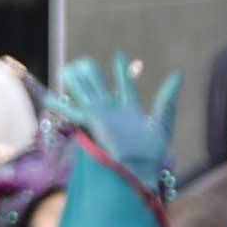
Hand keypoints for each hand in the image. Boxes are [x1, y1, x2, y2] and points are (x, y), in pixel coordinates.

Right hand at [44, 54, 180, 178]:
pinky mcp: (91, 124)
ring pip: (86, 95)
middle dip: (92, 76)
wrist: (137, 171)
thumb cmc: (151, 153)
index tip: (118, 56)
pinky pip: (73, 111)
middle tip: (83, 61)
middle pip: (99, 89)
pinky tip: (49, 98)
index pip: (125, 86)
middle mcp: (112, 114)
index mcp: (130, 112)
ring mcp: (100, 119)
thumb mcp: (162, 122)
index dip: (122, 71)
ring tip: (68, 68)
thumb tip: (177, 74)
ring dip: (76, 82)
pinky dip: (61, 105)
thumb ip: (166, 98)